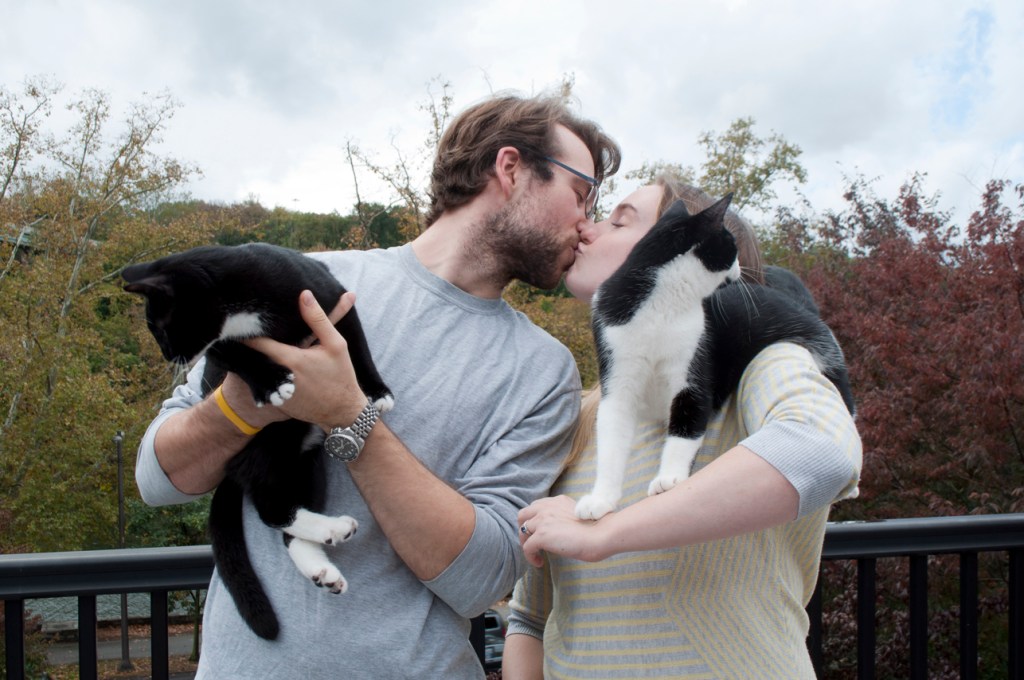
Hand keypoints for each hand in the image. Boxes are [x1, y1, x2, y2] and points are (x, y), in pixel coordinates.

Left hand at [243, 291, 367, 429]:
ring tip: (248, 344)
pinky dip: (261, 371)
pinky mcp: (274, 400)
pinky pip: (262, 380)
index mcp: (289, 358)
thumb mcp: (336, 344)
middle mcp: (275, 375)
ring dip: (253, 357)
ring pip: (255, 367)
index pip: (255, 340)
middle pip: (251, 353)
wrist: (341, 412)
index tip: (244, 317)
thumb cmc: (340, 375)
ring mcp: (273, 390)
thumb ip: (318, 319)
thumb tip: (304, 294)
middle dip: (249, 340)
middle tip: (244, 326)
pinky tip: (263, 365)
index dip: (247, 328)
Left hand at [518, 495, 609, 567]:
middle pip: (523, 514)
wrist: (601, 534)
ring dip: (526, 543)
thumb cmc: (597, 530)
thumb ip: (564, 518)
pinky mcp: (542, 535)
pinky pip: (527, 547)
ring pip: (522, 530)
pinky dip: (530, 557)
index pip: (537, 507)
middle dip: (524, 528)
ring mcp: (543, 520)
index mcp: (558, 501)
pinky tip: (540, 563)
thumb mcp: (578, 517)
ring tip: (536, 554)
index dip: (535, 520)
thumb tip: (558, 533)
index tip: (540, 533)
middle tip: (531, 542)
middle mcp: (548, 507)